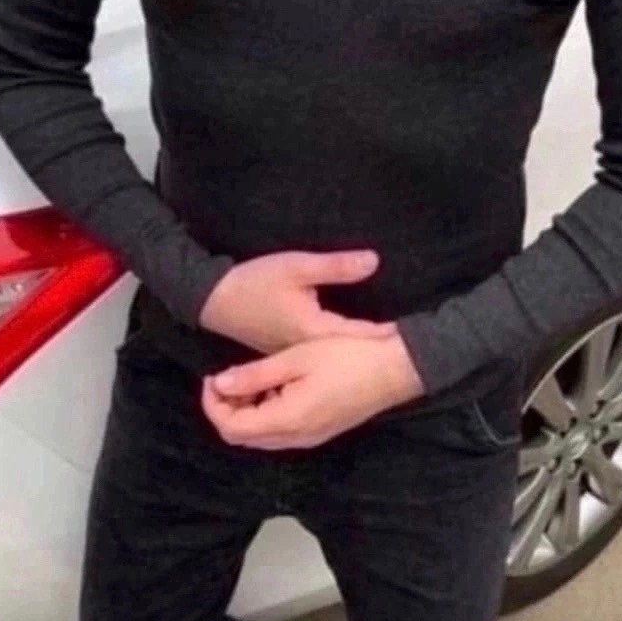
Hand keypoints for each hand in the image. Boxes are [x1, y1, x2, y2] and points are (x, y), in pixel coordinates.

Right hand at [197, 248, 394, 353]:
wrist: (211, 300)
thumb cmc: (254, 282)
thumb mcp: (297, 266)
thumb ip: (336, 266)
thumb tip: (375, 261)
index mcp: (313, 332)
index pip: (357, 336)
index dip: (384, 335)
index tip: (410, 336)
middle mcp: (306, 351)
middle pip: (348, 353)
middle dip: (376, 348)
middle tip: (407, 348)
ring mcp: (294, 356)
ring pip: (333, 358)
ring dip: (357, 352)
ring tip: (386, 352)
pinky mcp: (284, 353)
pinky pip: (318, 359)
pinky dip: (337, 353)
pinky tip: (349, 352)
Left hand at [200, 332, 426, 449]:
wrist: (396, 368)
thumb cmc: (347, 357)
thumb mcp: (296, 358)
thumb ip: (254, 375)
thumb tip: (219, 384)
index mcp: (287, 420)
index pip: (232, 428)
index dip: (213, 405)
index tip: (211, 376)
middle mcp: (296, 438)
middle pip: (243, 437)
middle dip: (226, 410)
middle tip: (224, 378)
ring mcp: (311, 437)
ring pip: (262, 436)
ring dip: (246, 412)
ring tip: (246, 378)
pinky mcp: (321, 430)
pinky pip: (281, 431)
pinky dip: (266, 412)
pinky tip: (273, 384)